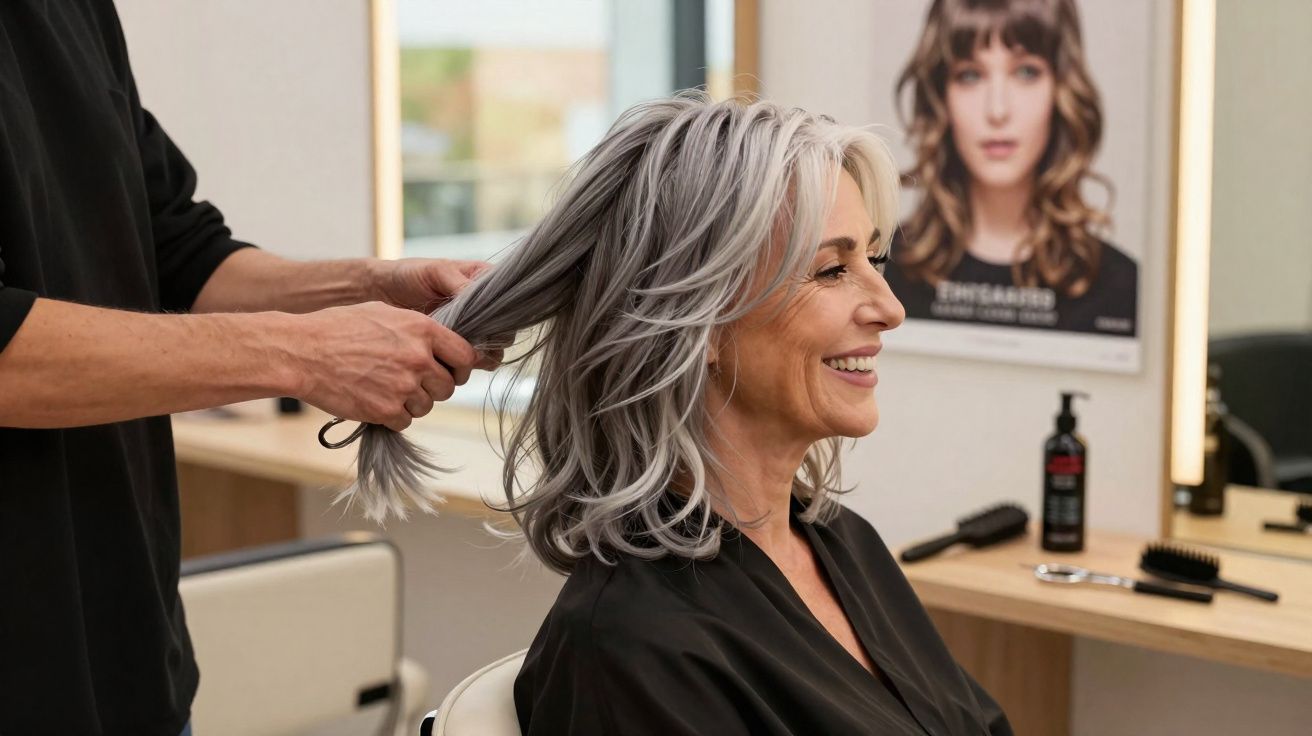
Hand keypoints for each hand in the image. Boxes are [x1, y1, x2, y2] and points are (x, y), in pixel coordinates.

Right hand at [289, 301, 478, 431]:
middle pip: (448, 386)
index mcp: (423, 330)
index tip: (452, 370)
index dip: (460, 366)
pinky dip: (393, 416)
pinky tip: (374, 400)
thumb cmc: (338, 328)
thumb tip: (442, 342)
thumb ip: (417, 329)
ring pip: (427, 406)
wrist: (302, 352)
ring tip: (386, 388)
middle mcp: (419, 358)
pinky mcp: (386, 411)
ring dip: (412, 402)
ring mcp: (404, 386)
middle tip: (412, 382)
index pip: (465, 355)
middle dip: (434, 387)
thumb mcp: (384, 313)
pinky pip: (405, 422)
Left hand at [370, 258, 502, 369]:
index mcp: (486, 282)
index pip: (510, 305)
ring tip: (457, 351)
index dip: (501, 318)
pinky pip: (471, 361)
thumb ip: (460, 285)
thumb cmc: (410, 274)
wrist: (382, 293)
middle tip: (469, 342)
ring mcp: (472, 329)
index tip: (484, 324)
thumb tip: (480, 299)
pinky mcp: (457, 347)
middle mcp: (485, 308)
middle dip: (489, 340)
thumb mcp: (437, 272)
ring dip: (478, 356)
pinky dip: (464, 364)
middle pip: (504, 333)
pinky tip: (450, 359)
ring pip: (491, 351)